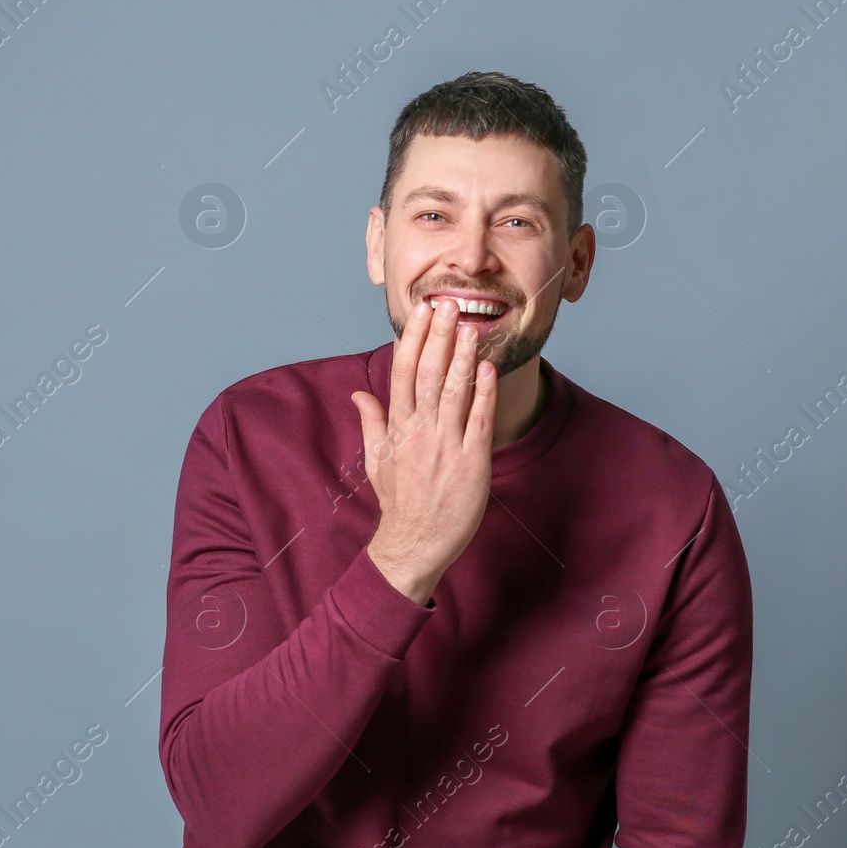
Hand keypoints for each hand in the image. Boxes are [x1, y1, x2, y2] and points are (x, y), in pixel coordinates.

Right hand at [349, 297, 497, 604]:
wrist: (415, 544)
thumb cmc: (399, 503)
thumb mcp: (376, 460)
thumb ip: (372, 422)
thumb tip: (358, 393)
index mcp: (397, 428)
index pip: (403, 373)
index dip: (414, 339)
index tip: (421, 312)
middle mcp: (419, 432)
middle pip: (429, 374)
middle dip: (439, 336)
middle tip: (449, 304)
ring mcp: (446, 446)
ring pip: (454, 391)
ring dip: (462, 356)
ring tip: (470, 325)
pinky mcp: (472, 462)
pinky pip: (479, 421)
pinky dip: (483, 393)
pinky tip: (488, 368)